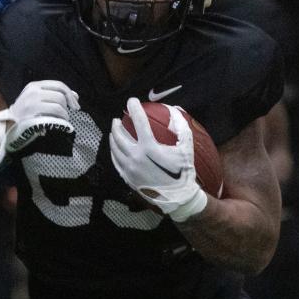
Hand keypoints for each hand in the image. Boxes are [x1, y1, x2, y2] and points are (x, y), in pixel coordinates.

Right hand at [0, 80, 78, 162]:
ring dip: (65, 113)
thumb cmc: (25, 115)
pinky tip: (60, 122)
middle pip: (61, 93)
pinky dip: (62, 117)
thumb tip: (75, 95)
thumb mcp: (37, 100)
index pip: (58, 84)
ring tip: (62, 119)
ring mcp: (33, 101)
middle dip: (68, 104)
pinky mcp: (34, 112)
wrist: (8, 126)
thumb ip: (53, 95)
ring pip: (59, 102)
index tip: (75, 103)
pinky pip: (55, 111)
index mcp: (34, 86)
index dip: (70, 93)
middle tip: (68, 113)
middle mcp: (33, 91)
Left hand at [109, 98, 206, 221]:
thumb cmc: (182, 171)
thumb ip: (181, 127)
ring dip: (113, 137)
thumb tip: (175, 110)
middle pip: (120, 135)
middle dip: (117, 124)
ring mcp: (129, 168)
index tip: (132, 100)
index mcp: (149, 147)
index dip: (134, 108)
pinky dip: (113, 152)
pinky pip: (116, 162)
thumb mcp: (186, 148)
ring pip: (114, 148)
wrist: (178, 197)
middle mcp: (136, 156)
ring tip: (114, 131)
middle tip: (118, 118)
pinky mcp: (127, 177)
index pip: (139, 121)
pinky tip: (115, 148)